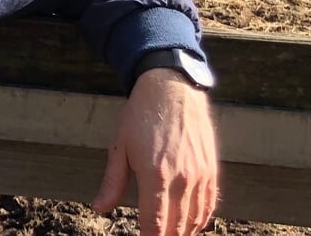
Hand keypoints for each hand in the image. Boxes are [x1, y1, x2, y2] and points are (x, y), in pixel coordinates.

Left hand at [92, 69, 218, 235]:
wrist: (172, 89)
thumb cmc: (141, 117)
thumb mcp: (119, 148)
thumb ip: (112, 183)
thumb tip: (99, 208)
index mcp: (155, 175)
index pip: (154, 224)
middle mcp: (182, 180)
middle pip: (176, 228)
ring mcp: (200, 176)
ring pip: (195, 221)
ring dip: (182, 234)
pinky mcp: (212, 171)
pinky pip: (209, 206)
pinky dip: (199, 221)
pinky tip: (189, 227)